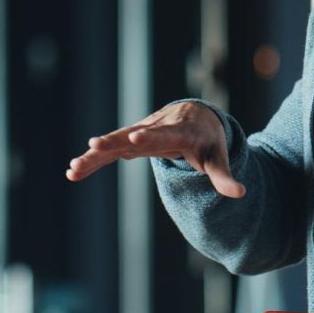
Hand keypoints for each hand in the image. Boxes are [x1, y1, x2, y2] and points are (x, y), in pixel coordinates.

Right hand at [65, 101, 244, 197]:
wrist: (195, 117)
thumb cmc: (208, 140)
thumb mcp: (218, 157)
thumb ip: (224, 177)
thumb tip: (239, 195)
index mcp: (180, 131)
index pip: (165, 133)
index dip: (151, 135)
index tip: (135, 136)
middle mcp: (155, 128)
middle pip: (131, 135)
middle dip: (112, 141)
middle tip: (93, 146)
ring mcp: (140, 132)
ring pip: (114, 142)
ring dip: (94, 155)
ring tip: (73, 168)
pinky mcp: (130, 139)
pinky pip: (110, 149)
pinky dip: (94, 159)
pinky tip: (74, 170)